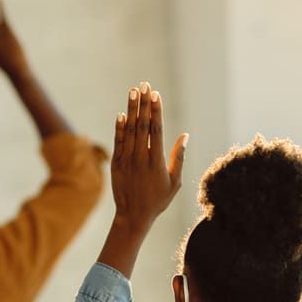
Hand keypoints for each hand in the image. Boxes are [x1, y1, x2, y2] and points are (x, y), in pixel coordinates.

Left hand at [110, 82, 187, 230]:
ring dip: (131, 109)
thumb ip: (178, 157)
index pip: (156, 130)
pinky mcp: (116, 164)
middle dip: (143, 103)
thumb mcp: (174, 182)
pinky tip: (122, 113)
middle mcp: (140, 158)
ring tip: (133, 92)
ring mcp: (126, 160)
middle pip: (142, 125)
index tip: (156, 94)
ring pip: (129, 130)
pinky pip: (118, 141)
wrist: (133, 216)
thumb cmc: (158, 200)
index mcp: (156, 162)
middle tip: (144, 85)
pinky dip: (119, 127)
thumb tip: (185, 136)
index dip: (155, 110)